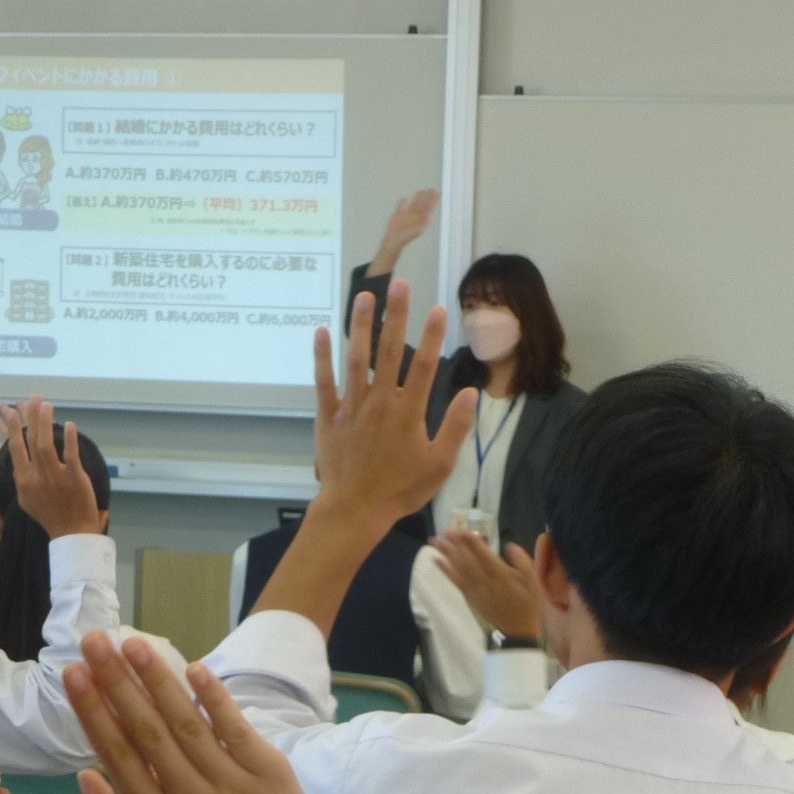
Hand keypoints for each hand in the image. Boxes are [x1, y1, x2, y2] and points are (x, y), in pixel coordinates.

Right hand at [0, 396, 101, 537]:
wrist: (71, 532)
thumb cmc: (49, 516)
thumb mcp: (27, 500)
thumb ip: (21, 480)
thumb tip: (17, 464)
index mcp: (24, 480)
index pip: (15, 449)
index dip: (14, 429)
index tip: (13, 411)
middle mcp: (37, 477)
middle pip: (31, 441)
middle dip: (31, 417)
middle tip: (33, 397)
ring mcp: (55, 477)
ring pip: (46, 444)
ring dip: (46, 422)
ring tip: (47, 405)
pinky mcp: (74, 478)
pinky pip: (71, 455)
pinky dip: (69, 439)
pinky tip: (69, 424)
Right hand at [64, 632, 386, 793]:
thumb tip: (86, 775)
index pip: (116, 754)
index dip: (93, 711)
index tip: (74, 674)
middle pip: (145, 729)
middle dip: (116, 681)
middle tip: (94, 640)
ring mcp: (229, 783)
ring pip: (185, 723)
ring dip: (158, 680)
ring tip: (134, 643)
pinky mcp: (268, 773)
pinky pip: (235, 729)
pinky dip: (215, 699)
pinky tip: (194, 669)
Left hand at [311, 281, 476, 533]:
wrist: (355, 509)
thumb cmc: (400, 490)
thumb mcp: (439, 464)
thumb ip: (456, 427)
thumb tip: (472, 393)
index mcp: (408, 412)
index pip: (425, 365)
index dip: (433, 335)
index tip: (439, 308)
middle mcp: (380, 402)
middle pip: (390, 351)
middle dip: (397, 315)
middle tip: (400, 284)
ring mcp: (352, 406)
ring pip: (356, 358)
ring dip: (361, 325)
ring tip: (365, 296)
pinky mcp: (329, 415)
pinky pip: (324, 381)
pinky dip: (322, 356)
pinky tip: (321, 331)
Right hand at [367, 189, 439, 275]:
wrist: (394, 240)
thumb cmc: (406, 237)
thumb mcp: (417, 230)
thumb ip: (423, 223)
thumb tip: (429, 217)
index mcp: (420, 219)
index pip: (429, 207)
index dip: (433, 200)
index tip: (437, 193)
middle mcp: (415, 216)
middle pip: (423, 204)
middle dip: (428, 197)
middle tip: (432, 189)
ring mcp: (406, 215)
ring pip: (413, 204)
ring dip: (417, 197)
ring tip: (421, 191)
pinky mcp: (398, 216)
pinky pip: (400, 207)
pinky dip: (402, 203)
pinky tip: (404, 199)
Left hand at [431, 529, 542, 639]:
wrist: (517, 629)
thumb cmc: (527, 603)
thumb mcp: (533, 582)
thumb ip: (523, 562)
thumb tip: (510, 545)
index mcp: (502, 576)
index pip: (484, 555)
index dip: (472, 542)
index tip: (463, 529)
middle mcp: (486, 582)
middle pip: (467, 559)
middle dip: (455, 544)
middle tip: (444, 530)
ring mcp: (476, 590)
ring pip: (459, 569)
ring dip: (446, 554)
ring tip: (435, 541)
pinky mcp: (470, 597)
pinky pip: (456, 582)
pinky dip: (445, 570)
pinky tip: (436, 560)